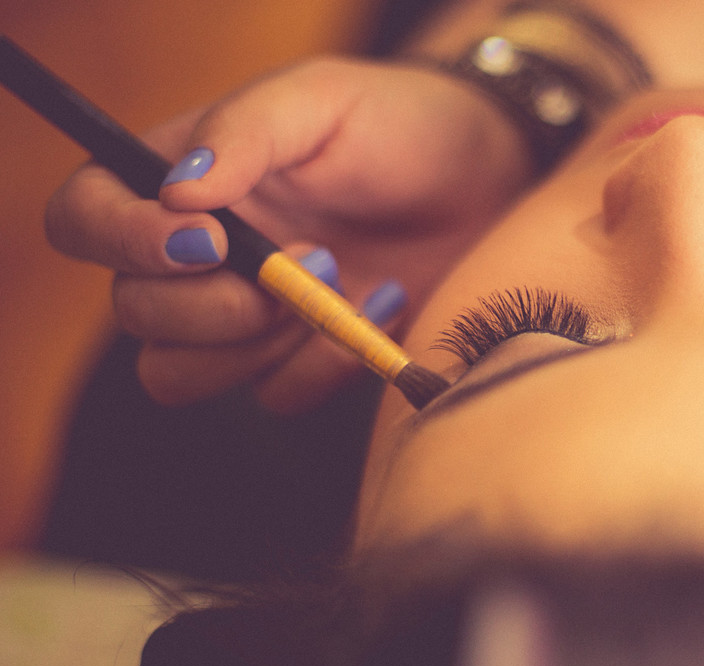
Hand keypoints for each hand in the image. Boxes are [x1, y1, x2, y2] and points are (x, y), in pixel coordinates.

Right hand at [45, 57, 531, 412]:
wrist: (491, 182)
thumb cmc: (400, 125)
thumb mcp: (322, 102)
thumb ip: (245, 133)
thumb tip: (175, 193)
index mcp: (182, 183)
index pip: (86, 220)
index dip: (121, 240)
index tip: (207, 240)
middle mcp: (200, 256)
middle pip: (136, 313)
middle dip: (215, 304)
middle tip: (308, 260)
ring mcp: (247, 316)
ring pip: (181, 375)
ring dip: (260, 343)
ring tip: (342, 280)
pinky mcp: (301, 360)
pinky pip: (273, 397)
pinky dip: (323, 365)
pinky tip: (382, 307)